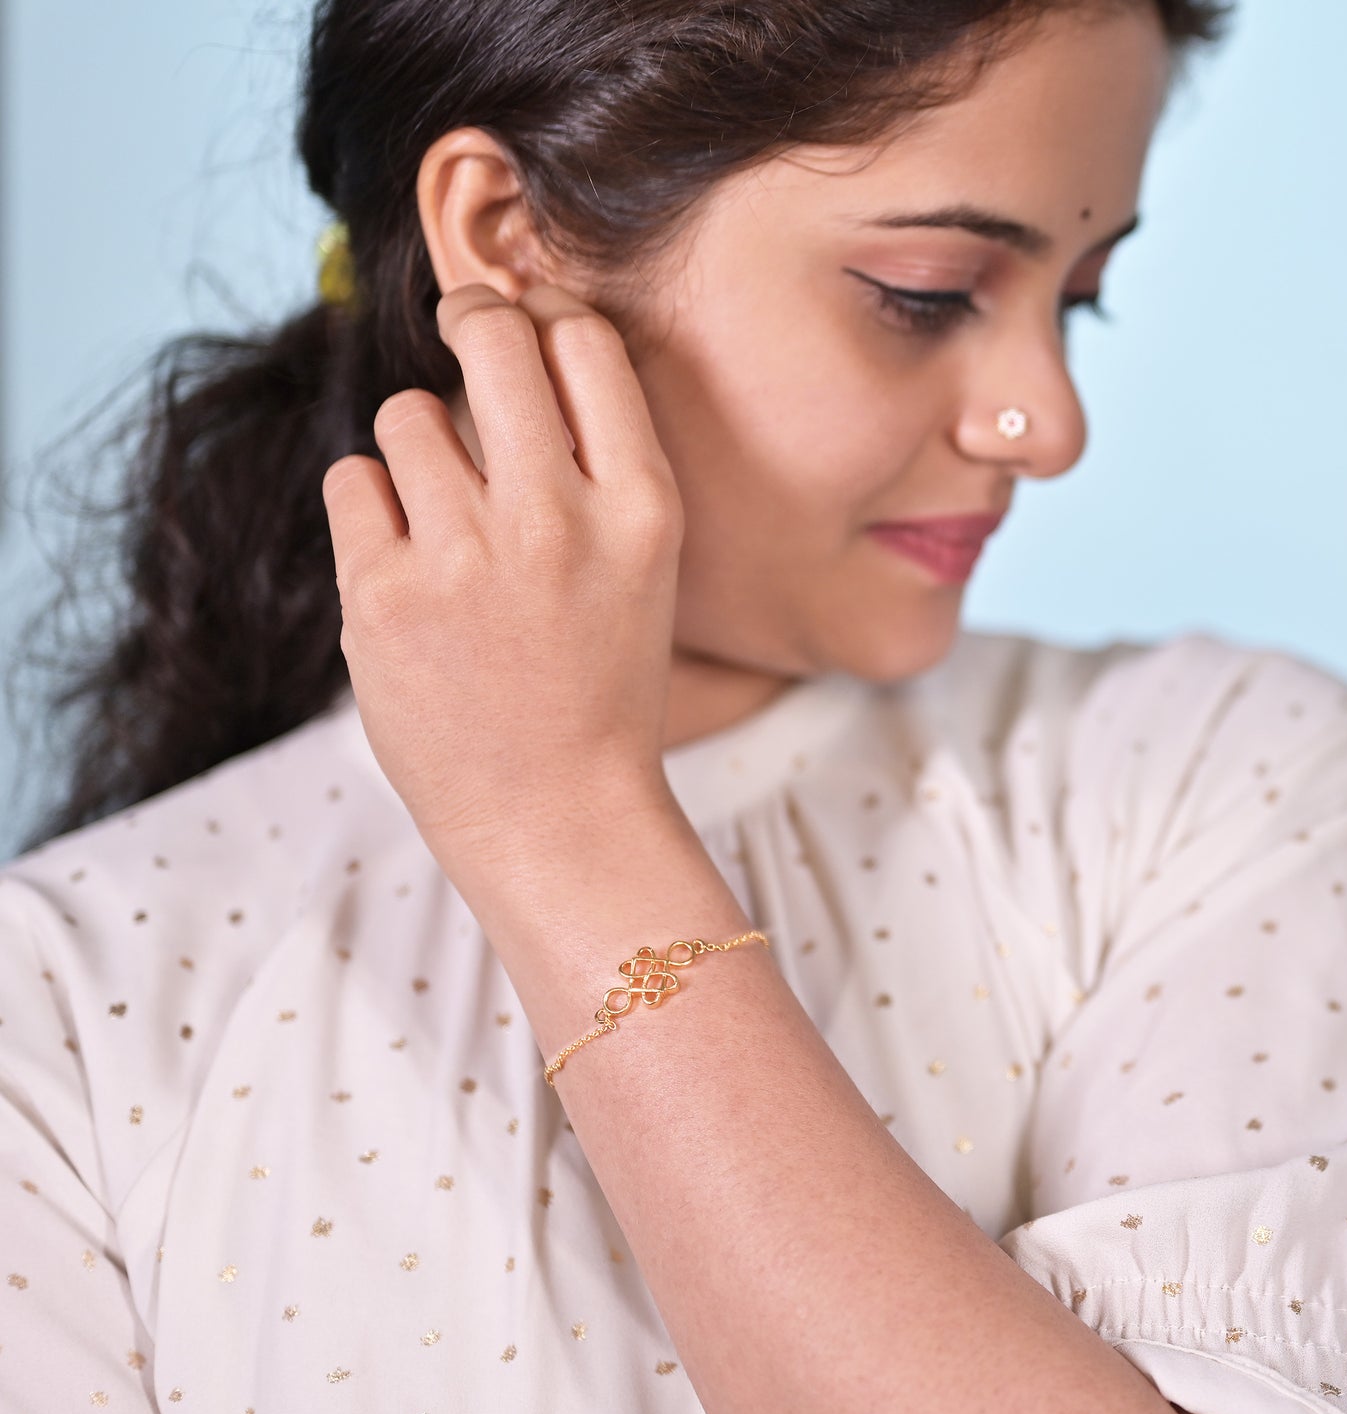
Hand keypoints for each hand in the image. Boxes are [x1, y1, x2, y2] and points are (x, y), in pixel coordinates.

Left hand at [320, 282, 684, 880]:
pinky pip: (352, 480)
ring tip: (441, 513)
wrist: (556, 817)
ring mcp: (465, 559)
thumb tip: (519, 337)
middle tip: (462, 326)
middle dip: (470, 316)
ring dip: (418, 444)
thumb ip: (598, 463)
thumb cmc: (600, 687)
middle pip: (491, 336)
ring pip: (407, 412)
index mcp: (642, 510)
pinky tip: (404, 560)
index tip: (524, 321)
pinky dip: (372, 507)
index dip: (545, 313)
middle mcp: (558, 520)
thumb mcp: (643, 569)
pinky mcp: (382, 598)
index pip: (585, 342)